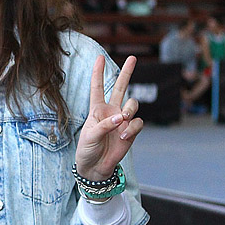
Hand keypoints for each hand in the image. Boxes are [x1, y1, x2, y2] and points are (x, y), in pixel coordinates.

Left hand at [75, 55, 142, 181]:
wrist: (96, 166)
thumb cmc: (87, 148)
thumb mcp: (90, 136)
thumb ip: (104, 125)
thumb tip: (121, 118)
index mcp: (96, 109)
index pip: (97, 87)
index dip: (98, 72)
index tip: (99, 57)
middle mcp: (111, 111)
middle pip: (120, 87)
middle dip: (126, 72)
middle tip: (132, 57)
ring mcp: (123, 120)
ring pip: (132, 104)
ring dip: (129, 109)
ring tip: (122, 120)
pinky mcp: (131, 131)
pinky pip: (137, 123)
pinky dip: (132, 128)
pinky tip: (123, 137)